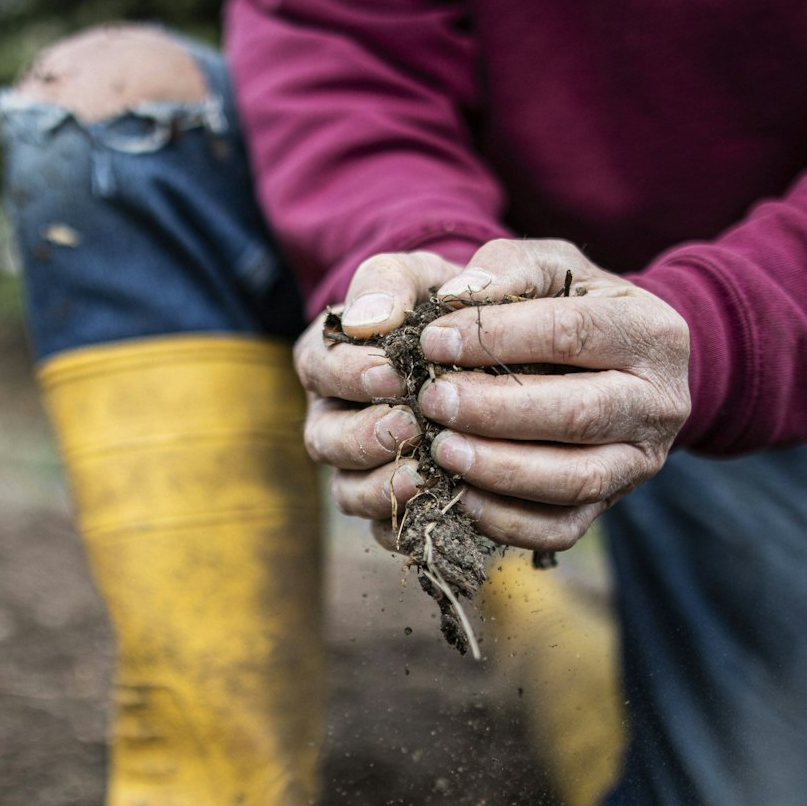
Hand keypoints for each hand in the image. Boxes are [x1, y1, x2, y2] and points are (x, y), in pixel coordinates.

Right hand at [293, 250, 455, 537]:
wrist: (488, 348)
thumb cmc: (447, 305)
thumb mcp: (421, 275)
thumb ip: (392, 282)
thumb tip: (368, 320)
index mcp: (332, 359)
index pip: (318, 368)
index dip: (348, 374)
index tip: (390, 369)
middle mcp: (337, 419)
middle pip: (325, 440)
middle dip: (363, 436)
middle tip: (408, 424)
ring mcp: (363, 468)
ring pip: (350, 492)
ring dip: (382, 487)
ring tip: (425, 474)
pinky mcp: (398, 506)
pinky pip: (387, 530)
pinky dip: (408, 525)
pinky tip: (441, 510)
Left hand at [299, 240, 690, 553]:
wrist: (613, 359)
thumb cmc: (569, 303)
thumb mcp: (549, 264)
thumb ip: (506, 267)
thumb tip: (456, 296)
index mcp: (651, 332)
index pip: (572, 333)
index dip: (497, 338)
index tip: (432, 341)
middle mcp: (659, 403)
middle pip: (579, 414)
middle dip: (496, 411)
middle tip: (432, 401)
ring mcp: (639, 461)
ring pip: (574, 479)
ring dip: (500, 469)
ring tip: (440, 449)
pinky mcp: (610, 503)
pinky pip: (561, 527)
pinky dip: (507, 520)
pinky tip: (460, 495)